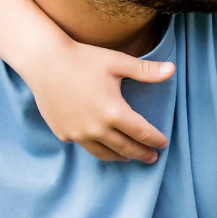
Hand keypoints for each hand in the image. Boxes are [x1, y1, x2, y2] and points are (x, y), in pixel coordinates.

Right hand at [25, 42, 173, 162]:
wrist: (44, 62)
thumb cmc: (83, 59)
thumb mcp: (117, 62)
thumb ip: (146, 71)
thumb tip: (172, 69)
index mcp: (114, 112)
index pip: (142, 132)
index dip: (155, 140)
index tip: (163, 144)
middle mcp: (96, 128)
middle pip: (125, 148)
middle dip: (141, 154)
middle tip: (152, 158)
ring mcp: (77, 134)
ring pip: (104, 153)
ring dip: (119, 156)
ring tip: (128, 156)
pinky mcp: (63, 133)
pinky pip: (84, 145)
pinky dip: (96, 146)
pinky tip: (101, 143)